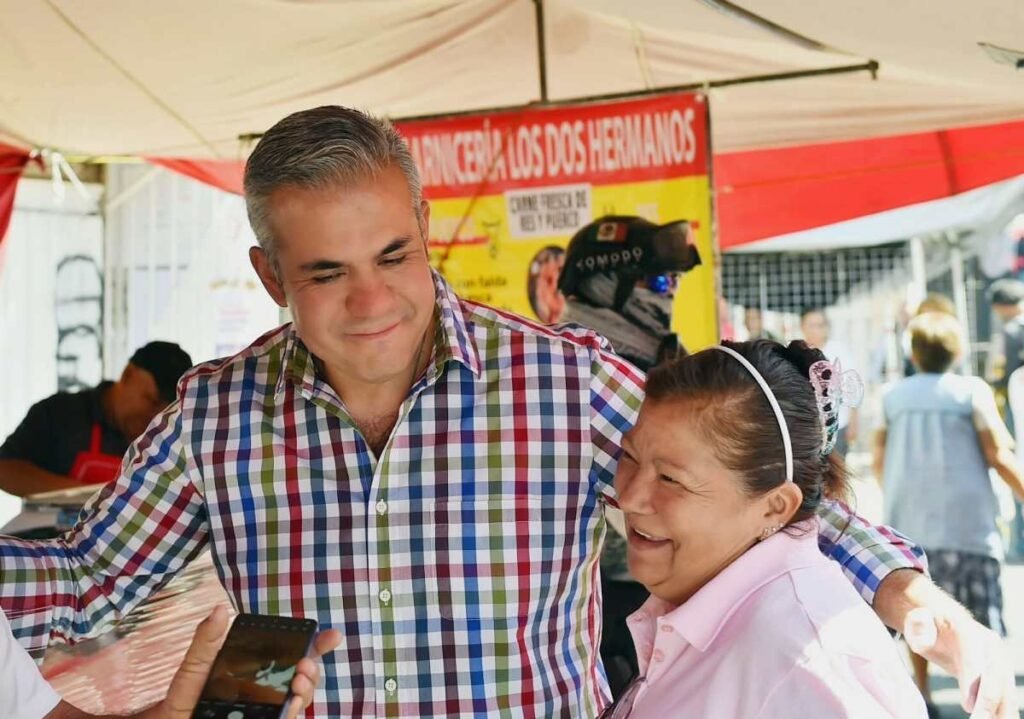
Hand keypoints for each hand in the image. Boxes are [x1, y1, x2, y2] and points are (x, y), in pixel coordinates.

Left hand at [140, 606, 342, 718]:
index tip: (332, 636)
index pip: (294, 655)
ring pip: (299, 702)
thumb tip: (221, 609)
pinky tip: (289, 707)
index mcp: (259, 670)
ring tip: (298, 684)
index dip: (316, 646)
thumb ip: (207, 639)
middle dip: (313, 670)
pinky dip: (292, 714)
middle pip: (304, 679)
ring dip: (306, 692)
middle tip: (306, 664)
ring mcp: (267, 711)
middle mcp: (268, 691)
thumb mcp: (195, 665)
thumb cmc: (184, 698)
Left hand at [904, 607, 1018, 718]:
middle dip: (988, 701)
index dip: (972, 681)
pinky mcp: (1002, 674)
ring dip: (1000, 711)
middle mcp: (990, 645)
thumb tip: (922, 641)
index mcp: (967, 630)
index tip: (967, 706)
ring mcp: (999, 660)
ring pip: (1006, 689)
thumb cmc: (928, 625)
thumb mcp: (917, 621)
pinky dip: (1002, 711)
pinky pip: (1006, 696)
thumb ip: (918, 627)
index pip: (973, 656)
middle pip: (995, 675)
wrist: (946, 623)